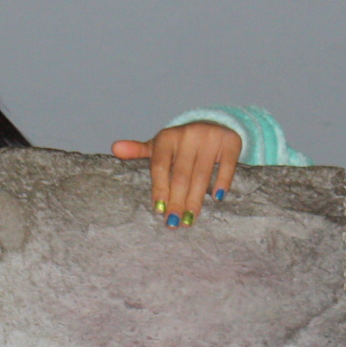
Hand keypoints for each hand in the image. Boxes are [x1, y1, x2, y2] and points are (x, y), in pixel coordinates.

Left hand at [111, 121, 241, 226]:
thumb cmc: (182, 143)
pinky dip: (222, 182)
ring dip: (195, 200)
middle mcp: (188, 135)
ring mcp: (209, 137)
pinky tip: (217, 198)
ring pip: (201, 175)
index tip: (158, 209)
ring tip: (190, 219)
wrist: (215, 123)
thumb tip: (115, 148)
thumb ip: (139, 150)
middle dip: (177, 201)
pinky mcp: (230, 142)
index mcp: (167, 137)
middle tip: (174, 223)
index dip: (159, 189)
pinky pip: (226, 165)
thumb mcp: (160, 145)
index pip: (160, 166)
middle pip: (181, 175)